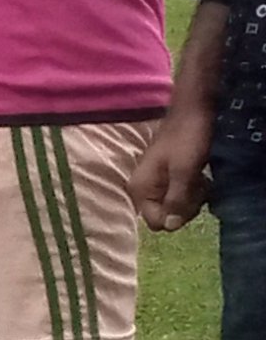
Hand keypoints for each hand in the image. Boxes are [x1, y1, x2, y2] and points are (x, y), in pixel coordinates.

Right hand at [134, 104, 213, 232]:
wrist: (192, 113)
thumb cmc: (186, 139)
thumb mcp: (184, 171)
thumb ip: (176, 199)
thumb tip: (171, 226)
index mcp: (139, 189)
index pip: (157, 222)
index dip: (177, 216)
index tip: (191, 198)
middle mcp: (141, 190)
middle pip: (165, 216)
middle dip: (186, 207)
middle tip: (198, 187)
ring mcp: (154, 184)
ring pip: (174, 207)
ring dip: (191, 198)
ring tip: (200, 180)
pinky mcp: (165, 178)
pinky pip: (178, 195)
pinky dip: (191, 191)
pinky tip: (199, 178)